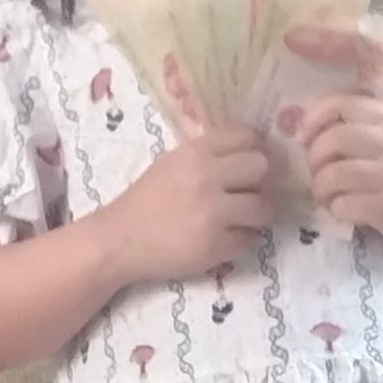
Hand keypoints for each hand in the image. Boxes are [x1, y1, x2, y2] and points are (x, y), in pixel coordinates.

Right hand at [109, 122, 272, 284]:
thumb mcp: (171, 163)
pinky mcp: (215, 246)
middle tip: (246, 192)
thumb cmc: (145, 201)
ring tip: (238, 218)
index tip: (248, 162)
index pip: (246, 136)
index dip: (253, 148)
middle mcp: (206, 178)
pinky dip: (241, 240)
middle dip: (258, 180)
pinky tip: (224, 238)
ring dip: (255, 213)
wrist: (119, 240)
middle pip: (261, 167)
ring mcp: (212, 214)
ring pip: (263, 206)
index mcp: (194, 153)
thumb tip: (248, 152)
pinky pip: (250, 239)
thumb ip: (206, 155)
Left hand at [300, 95, 382, 255]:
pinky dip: (336, 210)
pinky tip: (345, 211)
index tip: (304, 137)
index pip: (342, 103)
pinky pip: (342, 204)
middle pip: (331, 140)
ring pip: (332, 175)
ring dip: (321, 189)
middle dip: (314, 160)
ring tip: (329, 196)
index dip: (314, 118)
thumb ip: (363, 129)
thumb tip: (308, 128)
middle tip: (318, 174)